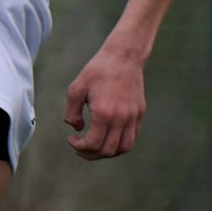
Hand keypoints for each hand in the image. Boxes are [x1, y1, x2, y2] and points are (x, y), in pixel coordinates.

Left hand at [63, 42, 146, 158]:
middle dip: (91, 154)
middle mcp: (122, 118)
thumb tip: (77, 128)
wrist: (124, 56)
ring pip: (124, 148)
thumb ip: (72, 112)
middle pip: (108, 151)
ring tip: (95, 146)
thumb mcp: (76, 89)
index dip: (79, 147)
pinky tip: (108, 136)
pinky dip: (120, 143)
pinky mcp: (140, 113)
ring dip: (108, 152)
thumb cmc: (97, 70)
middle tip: (80, 147)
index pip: (93, 144)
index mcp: (104, 113)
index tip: (71, 139)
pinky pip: (133, 137)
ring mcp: (133, 117)